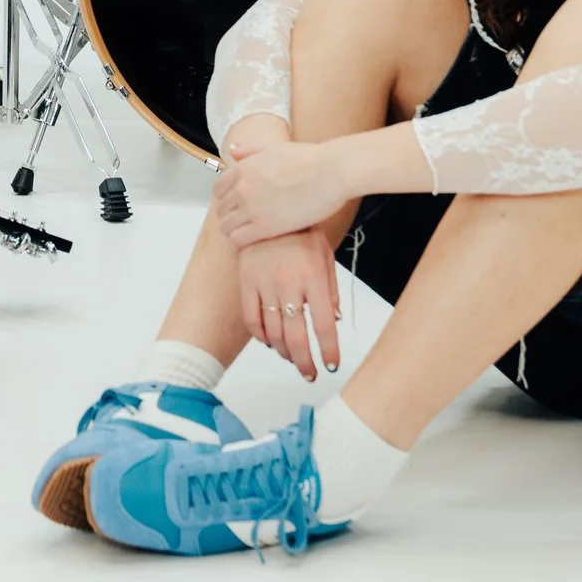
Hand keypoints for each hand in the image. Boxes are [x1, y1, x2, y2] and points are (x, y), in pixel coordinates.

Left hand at [214, 126, 351, 246]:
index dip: (228, 199)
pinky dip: (243, 242)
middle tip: (248, 221)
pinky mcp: (264, 226)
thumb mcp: (275, 149)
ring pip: (226, 227)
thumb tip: (234, 150)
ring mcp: (251, 207)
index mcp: (243, 168)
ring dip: (237, 231)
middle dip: (232, 216)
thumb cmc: (310, 159)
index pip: (218, 190)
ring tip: (253, 232)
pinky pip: (238, 240)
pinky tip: (258, 240)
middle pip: (221, 210)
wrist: (331, 171)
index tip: (239, 206)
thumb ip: (251, 151)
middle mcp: (242, 187)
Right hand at [235, 230, 342, 379]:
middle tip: (310, 374)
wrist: (269, 207)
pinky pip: (252, 318)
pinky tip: (270, 342)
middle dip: (305, 362)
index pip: (325, 325)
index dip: (329, 350)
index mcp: (314, 278)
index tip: (331, 365)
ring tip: (293, 358)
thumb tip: (334, 321)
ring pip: (273, 332)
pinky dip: (261, 336)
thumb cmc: (302, 233)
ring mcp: (265, 284)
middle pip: (298, 336)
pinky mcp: (246, 282)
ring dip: (284, 352)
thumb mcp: (325, 256)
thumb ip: (331, 290)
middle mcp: (289, 284)